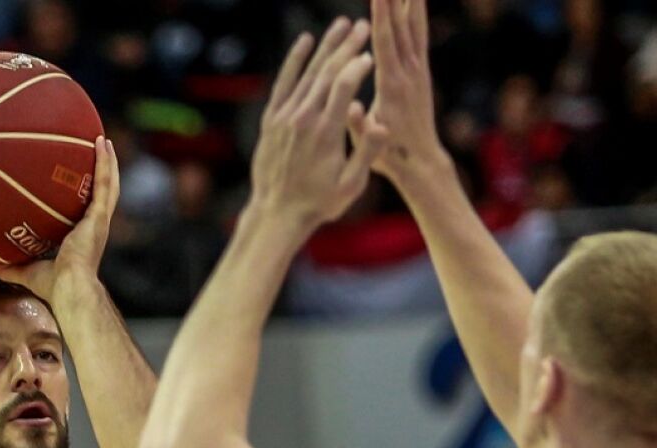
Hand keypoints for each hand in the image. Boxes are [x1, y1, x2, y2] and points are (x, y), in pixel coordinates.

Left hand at [0, 136, 117, 301]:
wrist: (70, 291)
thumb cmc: (54, 288)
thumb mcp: (27, 271)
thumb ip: (11, 266)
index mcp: (82, 236)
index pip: (86, 210)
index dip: (86, 194)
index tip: (79, 177)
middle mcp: (94, 226)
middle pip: (101, 192)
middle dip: (100, 171)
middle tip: (95, 149)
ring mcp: (99, 221)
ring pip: (108, 184)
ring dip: (107, 161)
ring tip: (102, 139)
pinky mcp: (99, 218)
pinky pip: (105, 184)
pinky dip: (105, 163)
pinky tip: (102, 143)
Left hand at [248, 18, 388, 235]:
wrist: (277, 213)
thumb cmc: (319, 202)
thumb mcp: (351, 184)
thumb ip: (367, 151)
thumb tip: (384, 123)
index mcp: (326, 132)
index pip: (344, 87)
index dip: (358, 66)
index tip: (371, 52)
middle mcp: (304, 119)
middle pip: (327, 73)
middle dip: (346, 46)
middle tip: (361, 25)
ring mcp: (285, 117)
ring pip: (308, 73)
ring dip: (326, 47)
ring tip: (341, 24)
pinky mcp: (272, 119)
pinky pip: (284, 83)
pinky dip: (294, 60)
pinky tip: (305, 41)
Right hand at [368, 0, 443, 182]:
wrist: (421, 162)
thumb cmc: (389, 155)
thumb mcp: (368, 144)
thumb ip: (359, 126)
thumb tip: (351, 108)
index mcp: (391, 87)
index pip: (385, 44)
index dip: (381, 18)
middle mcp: (408, 74)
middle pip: (401, 28)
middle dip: (395, 1)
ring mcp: (417, 72)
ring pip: (414, 28)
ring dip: (411, 2)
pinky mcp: (422, 73)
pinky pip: (419, 37)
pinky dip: (417, 16)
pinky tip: (414, 1)